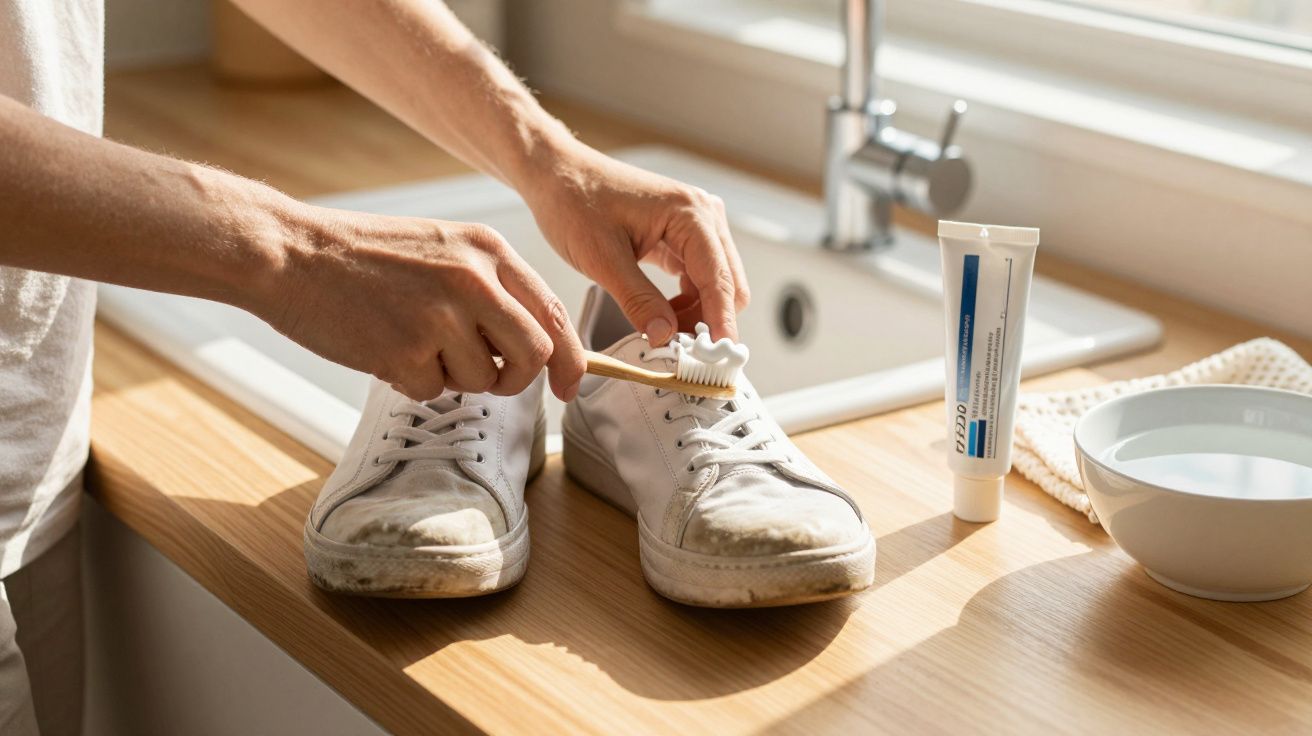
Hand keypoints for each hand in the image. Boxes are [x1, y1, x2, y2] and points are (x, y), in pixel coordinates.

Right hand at [256, 203, 584, 401]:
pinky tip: (383, 347)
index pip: (553, 314)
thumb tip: (536, 347)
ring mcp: (441, 316)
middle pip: (534, 355)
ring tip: (411, 341)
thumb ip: (492, 290)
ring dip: (451, 376)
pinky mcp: (406, 349)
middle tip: (486, 376)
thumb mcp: (444, 249)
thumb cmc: (365, 257)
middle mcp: (474, 280)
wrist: (292, 253)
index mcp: (488, 250)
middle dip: (516, 379)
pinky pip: (432, 391)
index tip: (572, 385)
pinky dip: (410, 382)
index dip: (572, 359)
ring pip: (482, 379)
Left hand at [524, 145, 749, 345]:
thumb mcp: (601, 258)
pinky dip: (687, 302)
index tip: (717, 359)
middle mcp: (702, 214)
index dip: (720, 323)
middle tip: (679, 352)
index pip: (719, 279)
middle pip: (728, 284)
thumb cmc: (574, 201)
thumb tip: (666, 337)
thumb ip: (638, 300)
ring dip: (697, 313)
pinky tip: (661, 315)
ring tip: (662, 333)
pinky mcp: (682, 235)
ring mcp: (695, 224)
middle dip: (709, 321)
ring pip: (716, 284)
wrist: (557, 174)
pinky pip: (699, 278)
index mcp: (689, 213)